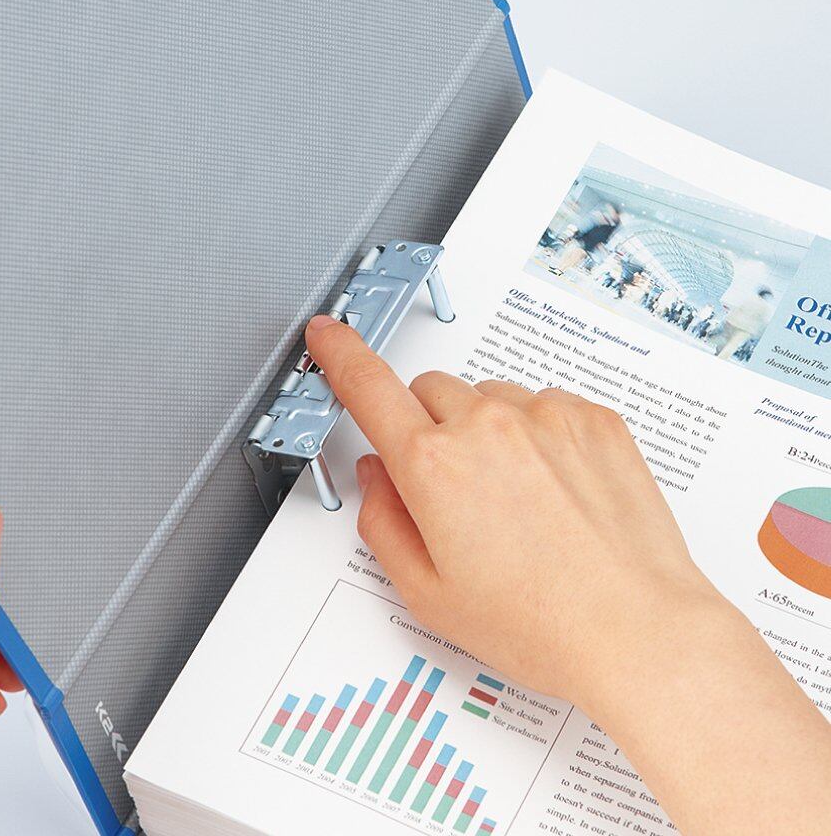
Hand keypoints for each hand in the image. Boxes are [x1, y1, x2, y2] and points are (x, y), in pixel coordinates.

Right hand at [305, 314, 718, 705]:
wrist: (638, 631)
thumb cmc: (538, 624)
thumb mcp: (427, 593)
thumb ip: (382, 521)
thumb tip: (376, 474)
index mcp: (434, 466)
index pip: (368, 386)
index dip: (340, 355)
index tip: (329, 336)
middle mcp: (486, 425)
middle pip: (429, 391)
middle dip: (427, 427)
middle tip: (454, 488)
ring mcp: (545, 415)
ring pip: (487, 397)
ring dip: (485, 429)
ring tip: (518, 500)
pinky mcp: (592, 417)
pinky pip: (542, 404)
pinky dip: (537, 434)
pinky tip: (555, 491)